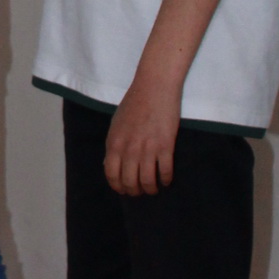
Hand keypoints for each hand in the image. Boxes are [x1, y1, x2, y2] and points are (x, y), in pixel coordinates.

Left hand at [104, 73, 180, 196]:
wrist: (154, 88)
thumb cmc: (134, 103)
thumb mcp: (116, 123)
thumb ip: (114, 144)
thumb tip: (112, 163)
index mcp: (114, 143)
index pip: (112, 175)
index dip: (118, 186)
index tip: (124, 190)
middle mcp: (129, 149)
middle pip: (130, 182)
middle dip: (135, 191)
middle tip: (140, 191)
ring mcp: (147, 149)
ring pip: (148, 181)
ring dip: (151, 189)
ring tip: (154, 188)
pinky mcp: (165, 146)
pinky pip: (165, 172)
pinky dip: (166, 180)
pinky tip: (166, 180)